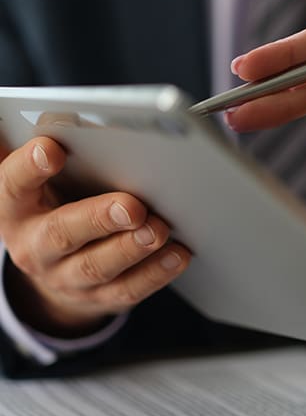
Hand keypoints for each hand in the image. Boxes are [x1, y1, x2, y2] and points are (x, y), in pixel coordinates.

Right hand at [0, 137, 190, 336]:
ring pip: (97, 266)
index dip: (29, 167)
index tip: (52, 148)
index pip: (12, 185)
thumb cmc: (57, 204)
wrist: (55, 269)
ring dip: (132, 248)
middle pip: (62, 233)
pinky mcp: (100, 298)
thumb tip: (60, 118)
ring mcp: (67, 277)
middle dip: (98, 218)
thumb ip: (52, 151)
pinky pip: (128, 288)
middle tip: (132, 205)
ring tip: (159, 229)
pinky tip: (178, 253)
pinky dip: (156, 272)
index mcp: (16, 208)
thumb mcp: (43, 181)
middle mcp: (35, 246)